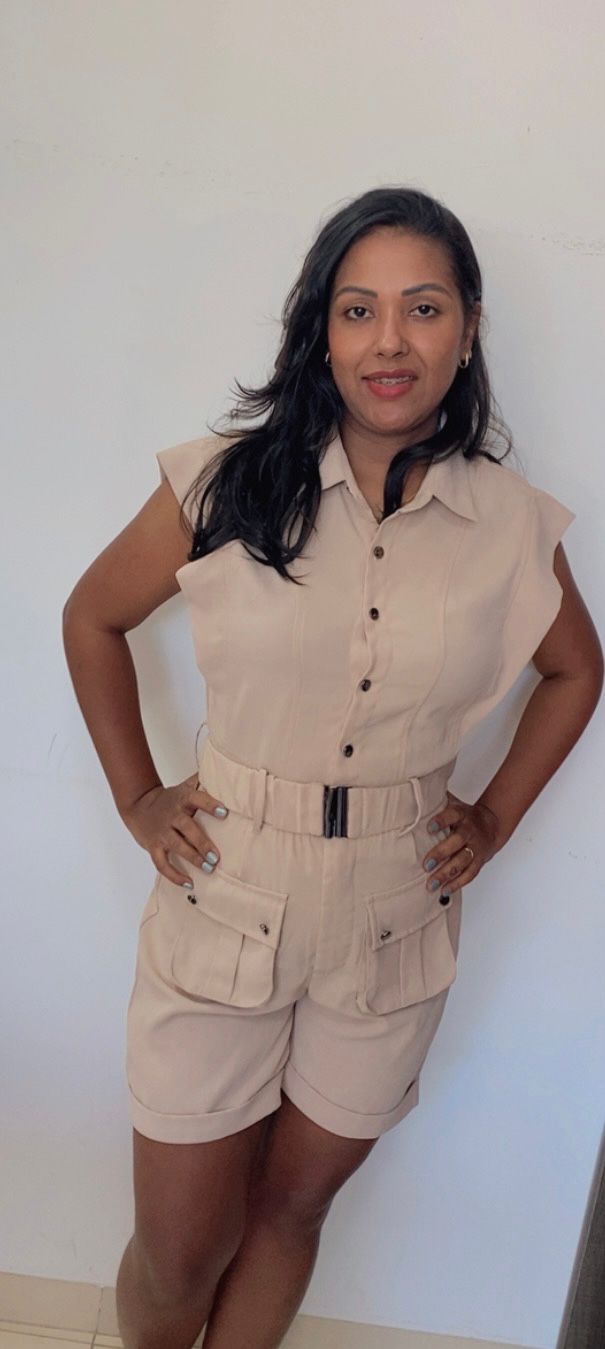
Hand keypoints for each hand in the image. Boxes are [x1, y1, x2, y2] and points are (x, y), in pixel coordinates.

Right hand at [121, 772, 228, 886]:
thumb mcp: (184, 787)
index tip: (224, 812)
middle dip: (202, 843)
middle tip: (216, 856)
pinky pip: (162, 864)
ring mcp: (162, 833)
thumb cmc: (169, 799)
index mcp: (182, 800)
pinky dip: (174, 876)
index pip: (197, 799)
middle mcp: (172, 816)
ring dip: (193, 858)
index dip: (210, 805)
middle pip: (188, 828)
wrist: (138, 805)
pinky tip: (189, 884)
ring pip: (177, 847)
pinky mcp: (153, 847)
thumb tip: (226, 769)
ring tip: (208, 869)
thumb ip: (202, 781)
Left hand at [421, 791, 502, 896]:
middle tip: (426, 865)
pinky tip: (444, 891)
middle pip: (457, 842)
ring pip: (463, 862)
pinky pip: (470, 874)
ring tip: (431, 884)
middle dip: (441, 853)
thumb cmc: (463, 814)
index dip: (441, 821)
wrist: (491, 824)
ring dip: (447, 874)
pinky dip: (457, 884)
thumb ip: (435, 799)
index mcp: (461, 814)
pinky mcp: (479, 861)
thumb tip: (407, 790)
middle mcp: (469, 830)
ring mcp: (475, 847)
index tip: (429, 828)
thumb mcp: (452, 803)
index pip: (452, 815)